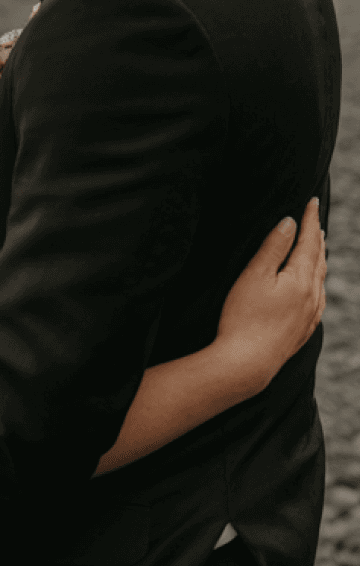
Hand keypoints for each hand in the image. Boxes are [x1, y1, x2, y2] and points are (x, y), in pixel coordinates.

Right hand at [214, 198, 326, 396]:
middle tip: (315, 219)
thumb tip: (290, 222)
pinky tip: (314, 287)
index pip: (310, 241)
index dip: (310, 219)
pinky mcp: (303, 332)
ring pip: (321, 280)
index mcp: (302, 279)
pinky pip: (318, 300)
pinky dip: (318, 283)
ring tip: (318, 247)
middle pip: (319, 259)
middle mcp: (312, 296)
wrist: (246, 364)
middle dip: (317, 237)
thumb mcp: (254, 275)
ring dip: (320, 259)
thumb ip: (274, 246)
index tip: (312, 201)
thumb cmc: (243, 316)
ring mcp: (310, 316)